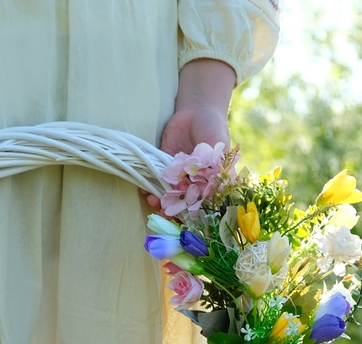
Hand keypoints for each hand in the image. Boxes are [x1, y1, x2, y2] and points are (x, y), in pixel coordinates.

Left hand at [149, 59, 235, 208]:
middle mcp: (193, 180)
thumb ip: (215, 166)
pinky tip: (144, 188)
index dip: (192, 209)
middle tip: (163, 210)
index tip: (183, 216)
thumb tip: (213, 185)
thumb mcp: (218, 148)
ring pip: (168, 191)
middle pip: (182, 199)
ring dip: (159, 198)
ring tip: (152, 200)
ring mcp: (178, 173)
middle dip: (172, 207)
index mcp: (209, 180)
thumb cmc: (214, 128)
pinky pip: (157, 176)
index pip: (200, 200)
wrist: (197, 109)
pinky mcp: (165, 163)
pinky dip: (150, 183)